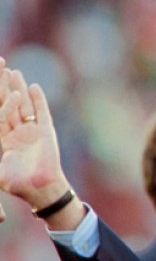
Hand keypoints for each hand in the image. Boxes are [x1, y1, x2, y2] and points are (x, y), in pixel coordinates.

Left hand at [0, 59, 69, 209]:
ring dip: (18, 89)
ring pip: (23, 105)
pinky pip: (41, 112)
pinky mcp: (46, 131)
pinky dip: (38, 100)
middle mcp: (18, 132)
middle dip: (2, 88)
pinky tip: (33, 87)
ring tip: (13, 72)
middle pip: (8, 105)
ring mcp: (32, 130)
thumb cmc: (18, 184)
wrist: (40, 189)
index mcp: (5, 141)